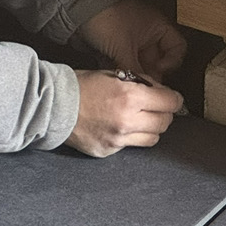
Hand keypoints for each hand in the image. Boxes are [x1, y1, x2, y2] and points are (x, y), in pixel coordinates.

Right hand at [64, 70, 183, 157]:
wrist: (51, 106)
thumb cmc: (79, 86)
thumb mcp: (111, 75)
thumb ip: (138, 84)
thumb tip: (158, 91)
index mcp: (130, 97)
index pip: (169, 102)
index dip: (174, 99)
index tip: (171, 98)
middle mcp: (128, 121)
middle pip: (164, 122)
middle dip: (164, 113)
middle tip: (157, 107)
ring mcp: (118, 139)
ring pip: (153, 138)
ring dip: (152, 128)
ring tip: (141, 119)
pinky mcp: (109, 151)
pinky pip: (131, 146)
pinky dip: (131, 137)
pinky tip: (120, 127)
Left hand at [77, 0, 187, 81]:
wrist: (79, 8)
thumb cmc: (105, 15)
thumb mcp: (124, 47)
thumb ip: (136, 71)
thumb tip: (143, 91)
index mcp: (158, 27)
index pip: (178, 49)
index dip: (172, 62)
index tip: (159, 69)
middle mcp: (148, 35)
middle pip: (159, 62)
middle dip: (151, 74)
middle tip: (144, 85)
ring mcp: (134, 43)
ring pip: (143, 66)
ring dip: (137, 75)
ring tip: (130, 82)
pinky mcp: (120, 49)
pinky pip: (129, 66)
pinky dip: (126, 73)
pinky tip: (120, 78)